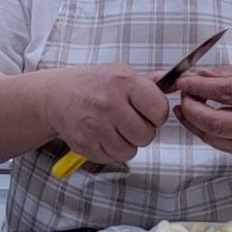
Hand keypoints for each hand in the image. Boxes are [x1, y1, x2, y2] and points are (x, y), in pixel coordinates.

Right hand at [42, 65, 169, 164]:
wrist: (55, 95)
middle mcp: (110, 103)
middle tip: (129, 121)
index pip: (160, 111)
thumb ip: (150, 83)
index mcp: (124, 82)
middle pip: (146, 135)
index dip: (156, 114)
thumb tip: (176, 83)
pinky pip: (112, 158)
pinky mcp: (84, 144)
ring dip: (126, 143)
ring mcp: (95, 125)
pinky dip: (110, 150)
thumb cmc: (92, 84)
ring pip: (130, 151)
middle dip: (142, 131)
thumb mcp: (121, 73)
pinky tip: (102, 135)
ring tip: (115, 128)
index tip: (147, 111)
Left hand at [172, 64, 231, 156]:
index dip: (200, 87)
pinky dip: (198, 130)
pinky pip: (215, 143)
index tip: (183, 81)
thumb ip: (225, 73)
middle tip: (183, 94)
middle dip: (193, 108)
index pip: (227, 92)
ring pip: (214, 136)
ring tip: (185, 104)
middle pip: (218, 122)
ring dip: (192, 120)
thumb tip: (199, 75)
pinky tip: (190, 117)